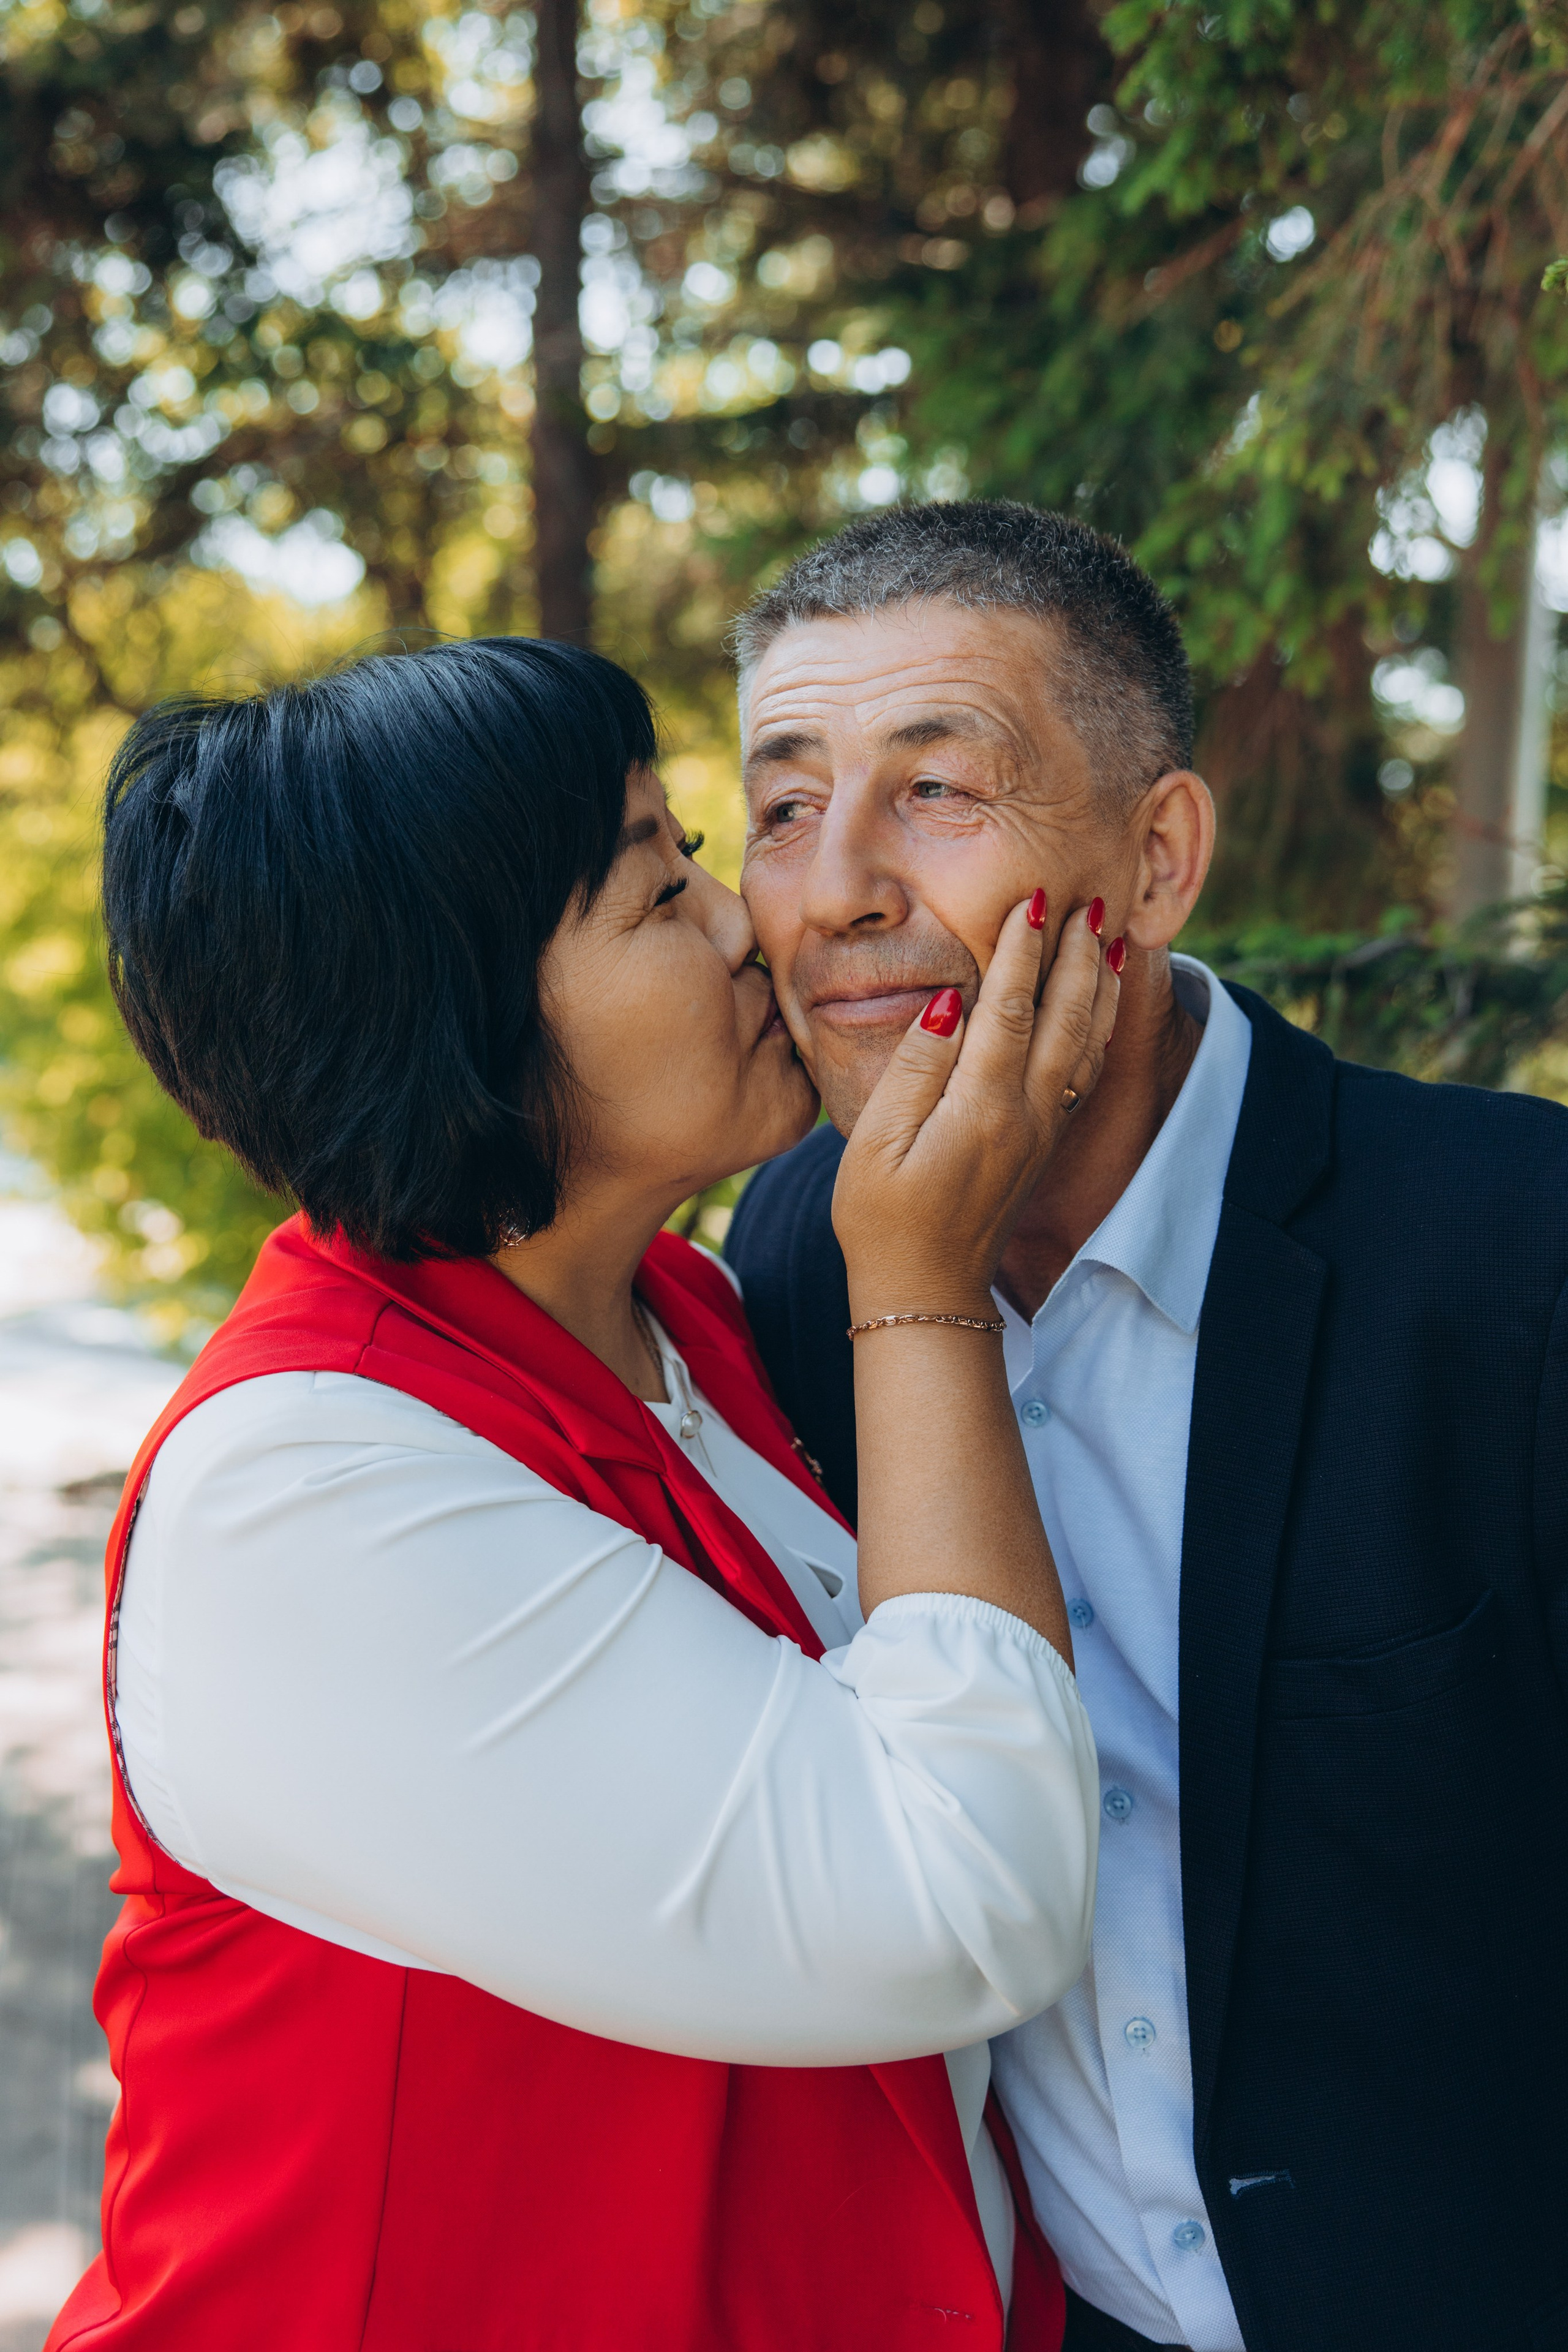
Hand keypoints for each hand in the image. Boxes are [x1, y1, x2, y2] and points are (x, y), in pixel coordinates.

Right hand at [831, 898, 1116, 1321]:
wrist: (924, 1291)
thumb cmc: (883, 1217)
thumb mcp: (878, 1141)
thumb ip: (917, 1066)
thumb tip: (951, 1000)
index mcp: (983, 1106)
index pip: (1011, 1007)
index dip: (1023, 950)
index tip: (1033, 898)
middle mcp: (1026, 1113)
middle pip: (1064, 1016)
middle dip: (1077, 955)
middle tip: (1090, 899)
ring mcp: (1041, 1130)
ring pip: (1085, 1043)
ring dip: (1099, 987)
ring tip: (1110, 938)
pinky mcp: (1042, 1145)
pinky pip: (1083, 1072)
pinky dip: (1098, 1030)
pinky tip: (1099, 1007)